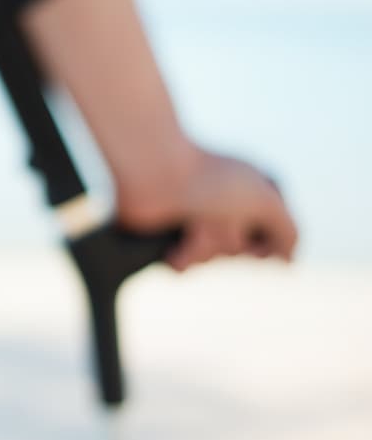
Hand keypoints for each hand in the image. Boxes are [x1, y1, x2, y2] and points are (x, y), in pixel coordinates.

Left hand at [117, 149, 298, 271]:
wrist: (151, 171)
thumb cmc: (209, 179)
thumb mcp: (264, 200)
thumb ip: (287, 231)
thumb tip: (286, 263)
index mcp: (251, 190)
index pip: (275, 237)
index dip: (267, 239)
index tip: (252, 220)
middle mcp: (224, 206)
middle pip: (241, 251)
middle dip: (230, 238)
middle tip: (214, 211)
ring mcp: (194, 220)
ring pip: (212, 259)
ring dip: (204, 243)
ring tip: (189, 220)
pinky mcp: (168, 235)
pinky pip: (185, 267)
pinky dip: (182, 256)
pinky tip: (173, 241)